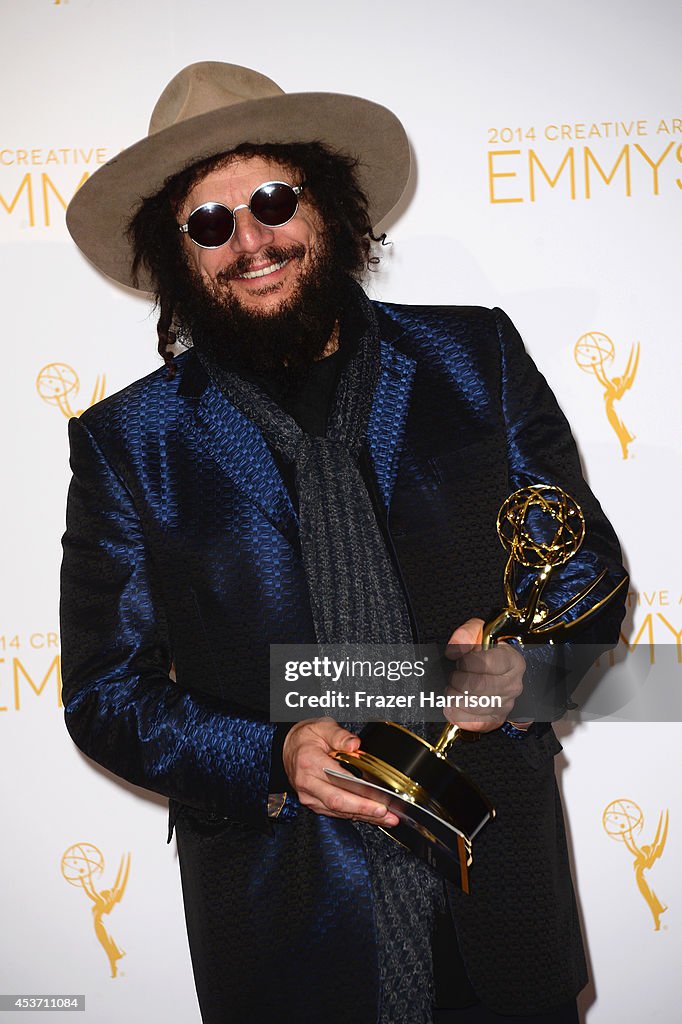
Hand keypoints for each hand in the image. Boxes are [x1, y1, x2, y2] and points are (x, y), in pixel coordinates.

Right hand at [282, 718, 399, 825]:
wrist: (288, 747)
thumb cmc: (305, 738)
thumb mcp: (322, 727)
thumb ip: (339, 735)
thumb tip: (355, 745)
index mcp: (309, 763)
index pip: (337, 784)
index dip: (358, 796)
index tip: (378, 800)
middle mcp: (308, 784)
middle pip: (338, 803)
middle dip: (365, 811)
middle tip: (387, 814)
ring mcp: (309, 796)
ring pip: (338, 812)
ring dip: (363, 816)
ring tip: (386, 817)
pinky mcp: (313, 803)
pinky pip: (335, 812)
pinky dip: (354, 814)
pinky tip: (370, 816)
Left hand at [444, 618, 525, 732]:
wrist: (493, 670)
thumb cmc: (486, 652)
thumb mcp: (478, 633)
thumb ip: (465, 634)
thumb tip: (454, 650)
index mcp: (512, 661)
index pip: (486, 663)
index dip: (467, 662)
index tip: (461, 661)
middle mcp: (513, 684)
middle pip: (479, 686)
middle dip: (458, 680)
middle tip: (453, 676)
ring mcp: (506, 704)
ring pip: (475, 706)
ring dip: (455, 697)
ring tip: (451, 689)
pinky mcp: (495, 720)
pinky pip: (475, 723)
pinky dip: (458, 715)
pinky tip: (451, 706)